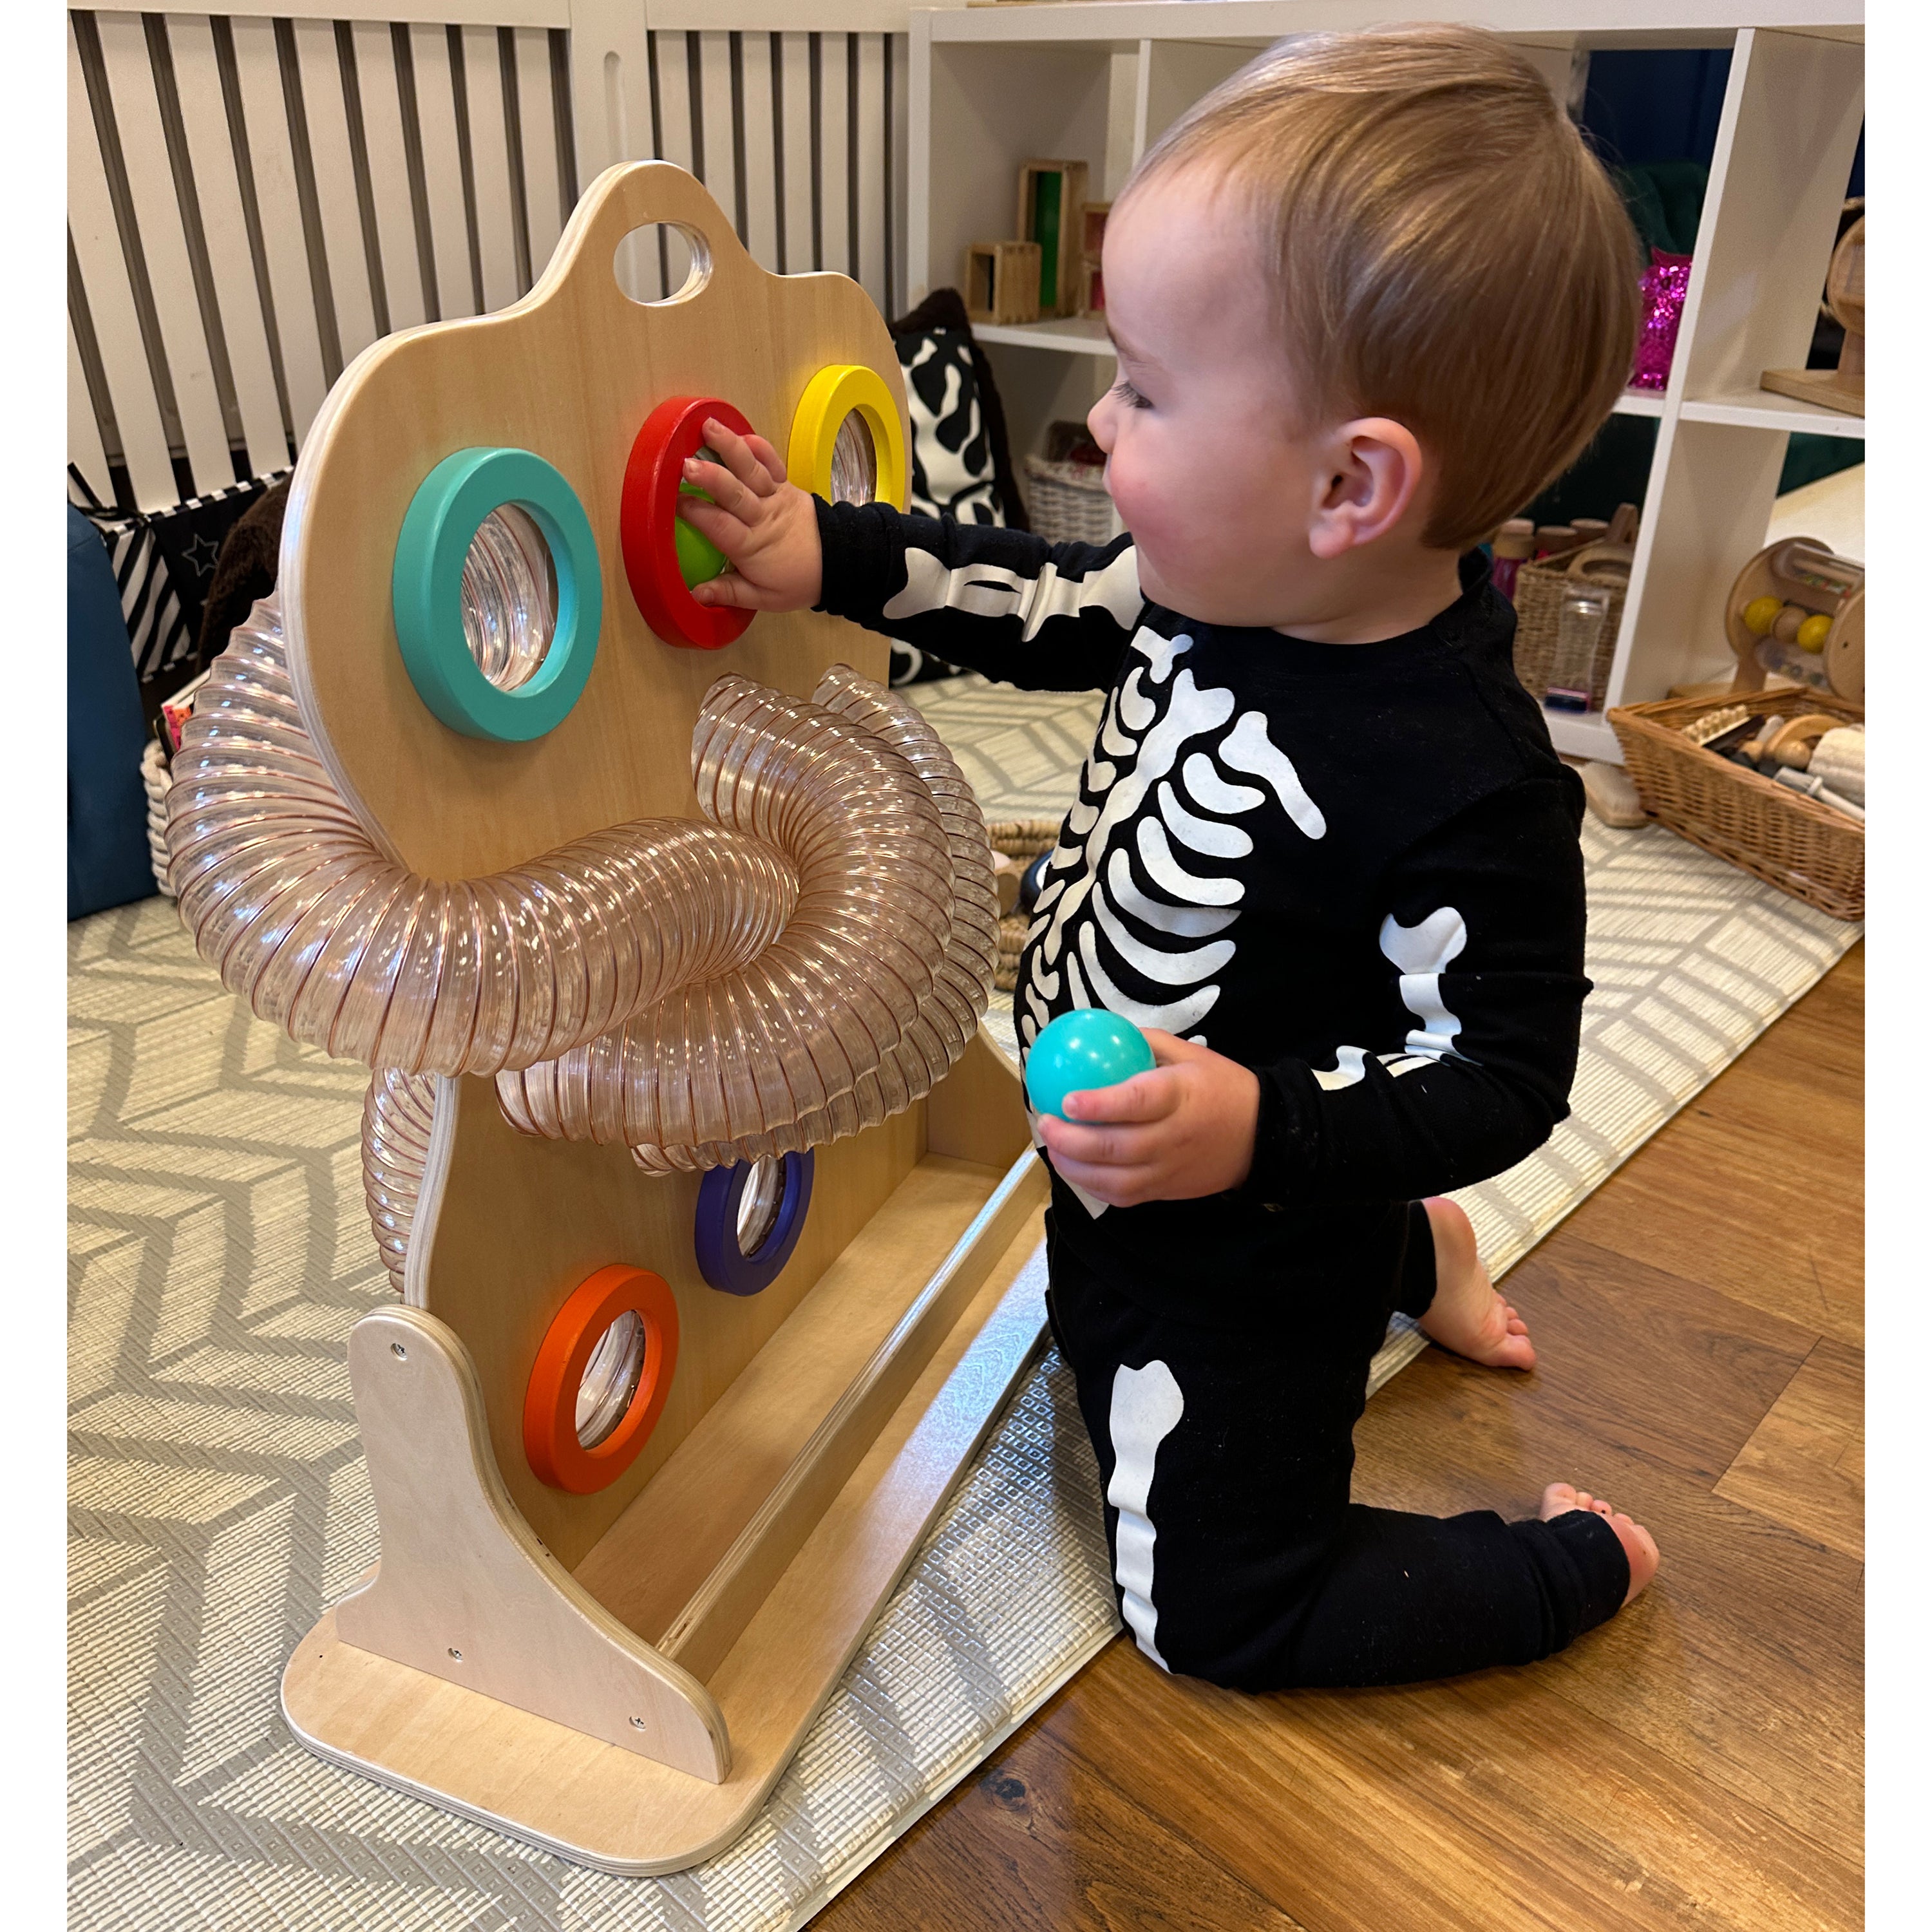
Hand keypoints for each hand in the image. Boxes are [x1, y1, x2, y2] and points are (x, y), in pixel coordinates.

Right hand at [677, 418, 824, 611]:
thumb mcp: (764, 598)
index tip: (672, 501)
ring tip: (708, 427)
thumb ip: (729, 593)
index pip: (719, 526)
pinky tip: (743, 434)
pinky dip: (760, 447)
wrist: (839, 563)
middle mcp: (762, 517)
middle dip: (710, 476)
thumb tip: (696, 594)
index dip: (696, 512)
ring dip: (730, 447)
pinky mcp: (786, 485)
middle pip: (734, 493)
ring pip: (752, 470)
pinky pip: (773, 463)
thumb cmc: (797, 581)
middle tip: (686, 463)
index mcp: (752, 547)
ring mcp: (775, 497)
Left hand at [1036, 1031, 1259, 1207]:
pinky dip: (1094, 1186)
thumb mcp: (1189, 1053)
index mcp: (1178, 1096)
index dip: (1098, 1104)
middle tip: (1045, 1123)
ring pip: (1113, 1179)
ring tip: (1053, 1149)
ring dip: (1075, 1168)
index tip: (1066, 1099)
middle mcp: (1172, 1137)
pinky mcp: (1167, 1191)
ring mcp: (1169, 1170)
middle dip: (1070, 1140)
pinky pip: (1124, 1196)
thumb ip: (1144, 1043)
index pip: (1135, 1103)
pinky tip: (1077, 1170)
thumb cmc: (1221, 1087)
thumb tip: (1099, 1035)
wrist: (1263, 1135)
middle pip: (1114, 1147)